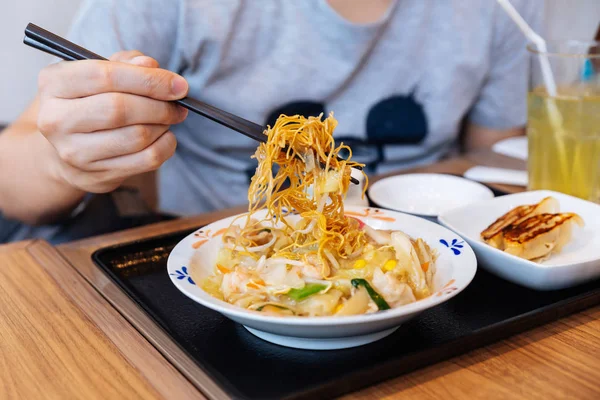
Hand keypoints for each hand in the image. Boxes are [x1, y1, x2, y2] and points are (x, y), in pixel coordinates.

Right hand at [36, 50, 188, 192]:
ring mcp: (74, 152)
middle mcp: (56, 119)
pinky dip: (166, 146)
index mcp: (54, 84)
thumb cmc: (89, 103)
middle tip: (178, 104)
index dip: (148, 79)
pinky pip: (146, 160)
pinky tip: (165, 137)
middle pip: (120, 109)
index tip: (178, 84)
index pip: (105, 75)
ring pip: (137, 136)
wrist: (65, 152)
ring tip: (169, 118)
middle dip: (159, 105)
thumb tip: (149, 64)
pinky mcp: (95, 175)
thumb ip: (125, 64)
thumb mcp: (98, 75)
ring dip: (163, 125)